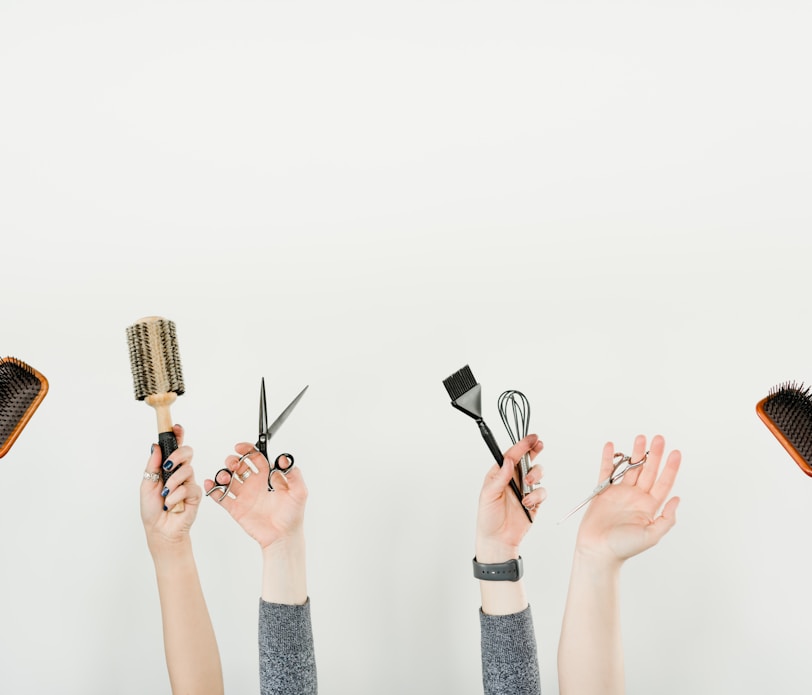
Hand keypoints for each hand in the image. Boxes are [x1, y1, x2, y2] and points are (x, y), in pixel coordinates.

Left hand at [140, 424, 201, 549]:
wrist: (159, 529)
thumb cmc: (152, 509)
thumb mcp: (146, 484)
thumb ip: (152, 465)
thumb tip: (155, 446)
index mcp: (169, 468)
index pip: (176, 447)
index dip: (178, 435)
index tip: (176, 427)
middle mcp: (181, 473)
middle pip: (187, 452)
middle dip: (178, 455)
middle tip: (168, 465)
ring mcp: (189, 483)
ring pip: (188, 470)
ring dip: (173, 482)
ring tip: (165, 494)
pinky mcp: (196, 495)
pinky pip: (189, 488)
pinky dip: (176, 495)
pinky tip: (171, 504)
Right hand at [204, 443, 306, 548]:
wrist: (284, 537)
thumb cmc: (292, 515)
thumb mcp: (299, 492)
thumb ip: (294, 474)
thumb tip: (284, 459)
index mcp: (268, 476)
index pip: (255, 457)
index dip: (247, 450)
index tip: (240, 447)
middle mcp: (254, 483)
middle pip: (239, 465)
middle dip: (233, 460)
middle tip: (234, 464)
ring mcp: (244, 495)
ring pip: (228, 479)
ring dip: (223, 474)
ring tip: (225, 477)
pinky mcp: (236, 508)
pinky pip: (221, 496)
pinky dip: (213, 489)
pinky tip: (211, 484)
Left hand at [475, 434, 545, 561]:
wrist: (498, 540)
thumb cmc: (488, 517)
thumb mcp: (488, 495)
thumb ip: (500, 477)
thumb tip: (509, 460)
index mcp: (500, 474)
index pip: (511, 455)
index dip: (521, 445)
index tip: (531, 438)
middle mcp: (513, 478)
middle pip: (527, 459)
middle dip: (534, 450)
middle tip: (538, 445)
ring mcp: (525, 489)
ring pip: (537, 473)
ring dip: (535, 475)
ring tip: (527, 484)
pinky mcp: (534, 501)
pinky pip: (542, 491)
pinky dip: (537, 495)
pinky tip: (528, 503)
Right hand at [576, 434, 680, 566]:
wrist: (598, 550)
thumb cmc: (624, 547)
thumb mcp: (652, 535)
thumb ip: (667, 518)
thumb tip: (678, 498)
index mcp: (649, 506)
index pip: (663, 482)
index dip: (670, 467)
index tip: (676, 452)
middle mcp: (636, 497)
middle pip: (648, 470)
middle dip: (654, 454)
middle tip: (659, 438)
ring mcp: (620, 493)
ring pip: (630, 468)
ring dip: (635, 453)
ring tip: (640, 438)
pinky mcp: (603, 491)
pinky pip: (606, 471)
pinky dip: (608, 458)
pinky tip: (611, 446)